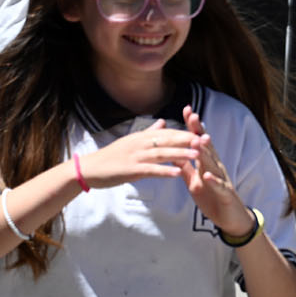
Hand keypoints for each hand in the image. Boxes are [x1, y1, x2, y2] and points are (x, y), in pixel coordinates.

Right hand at [73, 119, 199, 186]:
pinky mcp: (130, 170)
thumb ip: (149, 133)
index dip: (185, 133)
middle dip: (187, 140)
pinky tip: (178, 174)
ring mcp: (135, 156)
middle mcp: (139, 144)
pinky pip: (150, 170)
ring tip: (197, 155)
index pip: (167, 133)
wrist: (88, 169)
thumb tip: (163, 122)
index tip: (202, 133)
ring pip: (162, 154)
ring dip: (180, 154)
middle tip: (206, 140)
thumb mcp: (131, 141)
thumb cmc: (111, 157)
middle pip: (167, 140)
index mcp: (141, 137)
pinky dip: (164, 171)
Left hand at [178, 105, 253, 237]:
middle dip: (200, 132)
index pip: (200, 141)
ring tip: (199, 140)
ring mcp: (222, 180)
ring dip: (206, 152)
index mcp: (208, 163)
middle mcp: (216, 168)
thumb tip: (172, 151)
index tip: (187, 110)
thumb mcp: (194, 181)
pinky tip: (207, 175)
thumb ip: (185, 166)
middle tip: (193, 116)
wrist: (230, 218)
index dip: (194, 126)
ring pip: (213, 164)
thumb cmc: (212, 198)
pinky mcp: (224, 194)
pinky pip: (218, 186)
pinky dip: (213, 180)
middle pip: (208, 147)